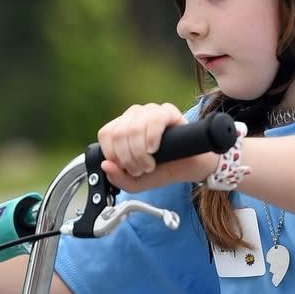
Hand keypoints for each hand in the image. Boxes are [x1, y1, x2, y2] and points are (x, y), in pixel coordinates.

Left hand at [97, 103, 217, 193]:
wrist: (189, 168)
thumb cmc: (162, 169)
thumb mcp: (135, 182)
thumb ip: (117, 178)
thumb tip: (105, 165)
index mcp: (123, 127)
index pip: (106, 134)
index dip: (113, 155)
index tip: (126, 168)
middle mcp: (135, 116)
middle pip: (119, 133)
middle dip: (128, 158)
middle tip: (140, 169)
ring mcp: (151, 111)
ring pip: (133, 128)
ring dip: (139, 152)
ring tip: (150, 164)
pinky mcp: (168, 111)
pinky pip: (153, 120)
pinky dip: (152, 138)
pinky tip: (155, 149)